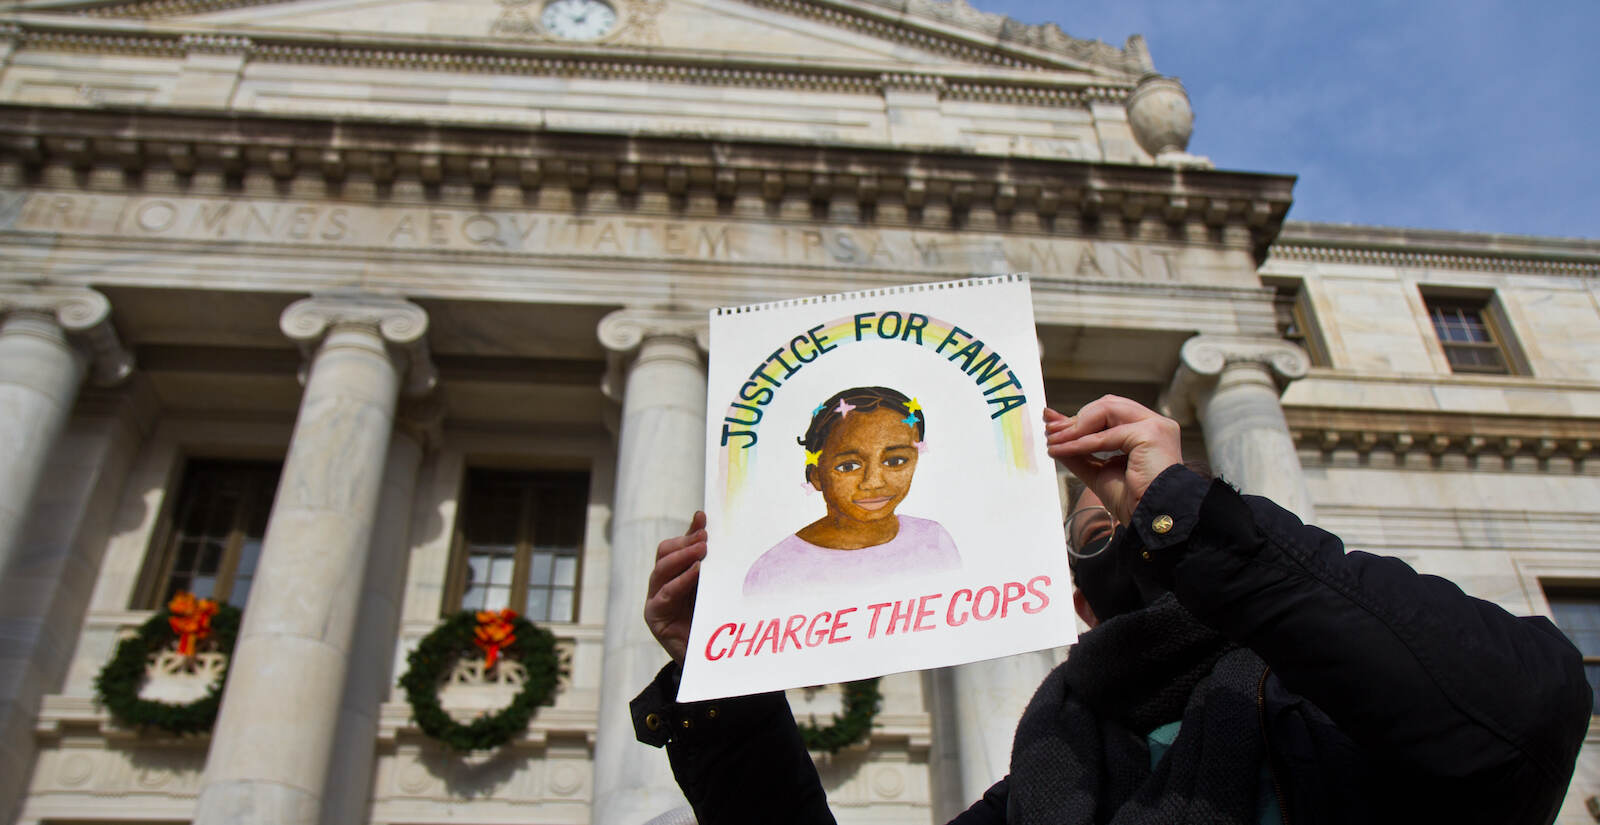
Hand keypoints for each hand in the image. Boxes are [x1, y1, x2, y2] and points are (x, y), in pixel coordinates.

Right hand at [644, 511, 705, 663]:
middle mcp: (661, 584)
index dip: (688, 531)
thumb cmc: (712, 621)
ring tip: (702, 550)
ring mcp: (655, 598)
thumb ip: (711, 565)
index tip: (703, 517)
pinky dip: (681, 580)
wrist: (708, 660)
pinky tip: (696, 572)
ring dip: (682, 556)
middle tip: (705, 537)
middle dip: (685, 543)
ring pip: (661, 569)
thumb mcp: (712, 588)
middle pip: (665, 553)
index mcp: (675, 574)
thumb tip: (718, 537)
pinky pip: (666, 593)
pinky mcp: (655, 616)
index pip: (677, 546)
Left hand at [1045, 396, 1182, 524]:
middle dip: (1076, 418)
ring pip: (1107, 410)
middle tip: (1050, 430)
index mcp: (1147, 431)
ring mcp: (1155, 427)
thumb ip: (1081, 453)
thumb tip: (1056, 437)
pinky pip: (1106, 435)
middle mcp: (1154, 425)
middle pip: (1108, 405)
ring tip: (1054, 439)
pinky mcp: (1149, 434)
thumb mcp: (1100, 472)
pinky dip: (1080, 442)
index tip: (1054, 426)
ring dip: (1075, 426)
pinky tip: (1063, 449)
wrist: (1152, 519)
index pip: (1111, 413)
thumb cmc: (1134, 501)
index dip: (1081, 418)